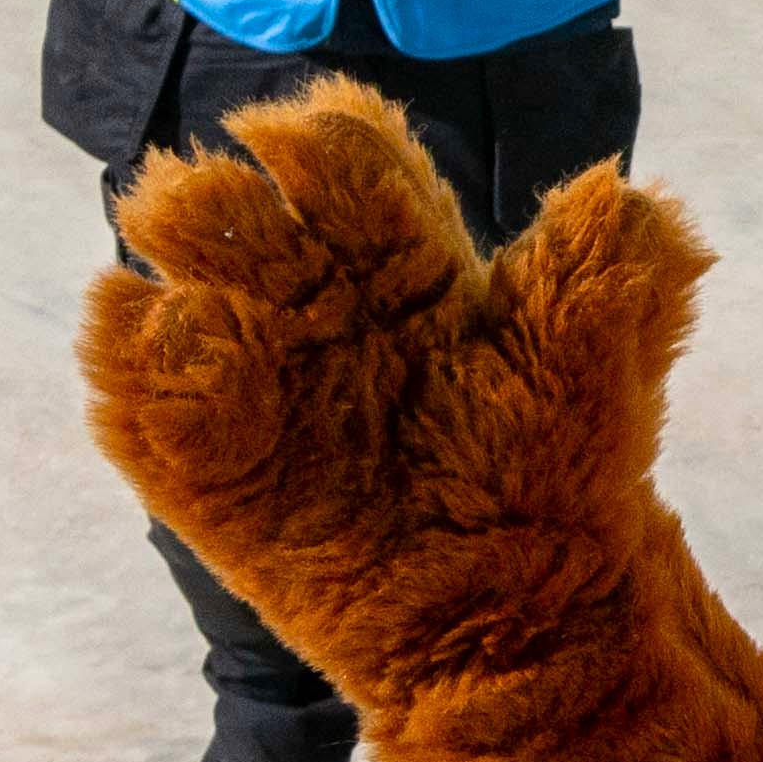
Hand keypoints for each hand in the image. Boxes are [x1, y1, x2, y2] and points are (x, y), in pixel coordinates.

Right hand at [83, 88, 710, 692]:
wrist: (519, 622)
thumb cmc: (557, 486)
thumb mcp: (596, 376)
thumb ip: (613, 276)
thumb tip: (632, 192)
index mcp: (401, 258)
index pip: (346, 156)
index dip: (324, 139)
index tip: (310, 143)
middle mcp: (314, 304)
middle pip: (242, 208)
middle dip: (222, 195)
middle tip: (232, 204)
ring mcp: (254, 382)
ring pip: (180, 286)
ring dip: (170, 265)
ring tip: (186, 275)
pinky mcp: (202, 469)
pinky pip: (137, 395)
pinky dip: (130, 360)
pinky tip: (152, 335)